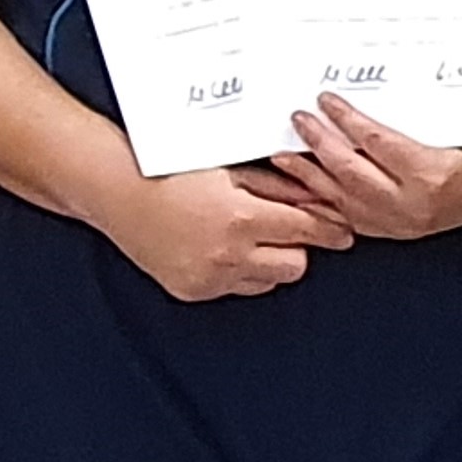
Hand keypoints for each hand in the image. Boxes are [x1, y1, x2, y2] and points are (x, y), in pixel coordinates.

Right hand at [94, 163, 346, 299]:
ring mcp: (210, 277)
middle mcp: (228, 254)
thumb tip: (319, 200)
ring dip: (270, 261)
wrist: (118, 191)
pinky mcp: (195, 291)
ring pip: (269, 281)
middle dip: (299, 246)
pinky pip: (236, 287)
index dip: (330, 229)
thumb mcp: (232, 171)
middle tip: (287, 229)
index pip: (306, 230)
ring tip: (248, 235)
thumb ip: (278, 188)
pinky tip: (222, 247)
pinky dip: (240, 271)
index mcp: (241, 218)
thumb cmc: (172, 172)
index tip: (344, 231)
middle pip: (296, 265)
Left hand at [272, 100, 461, 240]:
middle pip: (350, 170)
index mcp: (432, 175)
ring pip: (341, 197)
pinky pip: (348, 218)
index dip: (347, 119)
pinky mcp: (394, 232)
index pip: (376, 143)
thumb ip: (429, 110)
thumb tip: (381, 82)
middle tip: (298, 119)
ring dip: (308, 175)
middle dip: (319, 143)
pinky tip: (302, 190)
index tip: (326, 99)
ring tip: (282, 154)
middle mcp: (411, 205)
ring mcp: (400, 223)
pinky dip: (322, 202)